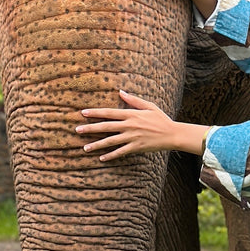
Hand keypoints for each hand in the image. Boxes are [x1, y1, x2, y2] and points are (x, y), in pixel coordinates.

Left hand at [77, 92, 207, 159]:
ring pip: (110, 141)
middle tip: (77, 130)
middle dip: (90, 128)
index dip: (95, 113)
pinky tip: (102, 158)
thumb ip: (133, 100)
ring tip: (85, 147)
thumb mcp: (149, 106)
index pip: (109, 113)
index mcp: (131, 114)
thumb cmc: (161, 119)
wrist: (172, 134)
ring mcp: (132, 137)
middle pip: (106, 127)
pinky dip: (111, 155)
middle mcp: (129, 125)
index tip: (83, 113)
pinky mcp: (136, 147)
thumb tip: (120, 92)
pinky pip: (120, 152)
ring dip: (97, 144)